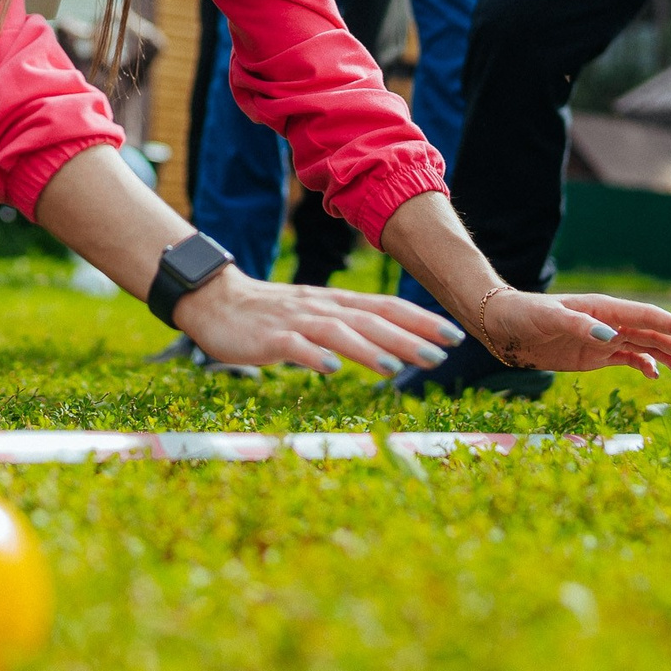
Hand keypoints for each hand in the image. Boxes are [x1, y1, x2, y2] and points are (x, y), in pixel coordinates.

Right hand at [171, 269, 468, 375]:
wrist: (216, 299)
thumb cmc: (271, 313)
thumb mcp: (316, 315)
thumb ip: (350, 327)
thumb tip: (393, 347)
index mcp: (336, 303)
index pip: (386, 307)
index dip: (421, 320)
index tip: (454, 335)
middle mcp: (322, 308)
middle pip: (371, 320)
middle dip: (408, 337)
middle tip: (441, 355)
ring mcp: (296, 321)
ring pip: (338, 333)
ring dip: (368, 349)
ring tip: (396, 368)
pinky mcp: (269, 337)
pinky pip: (294, 347)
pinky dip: (313, 357)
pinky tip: (330, 370)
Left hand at [480, 290, 670, 378]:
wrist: (502, 325)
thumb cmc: (524, 314)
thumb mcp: (549, 319)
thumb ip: (579, 327)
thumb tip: (612, 337)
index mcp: (604, 308)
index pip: (648, 317)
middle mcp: (609, 321)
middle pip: (655, 334)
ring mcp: (604, 338)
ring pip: (648, 347)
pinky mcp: (595, 354)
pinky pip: (629, 359)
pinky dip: (646, 366)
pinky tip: (656, 377)